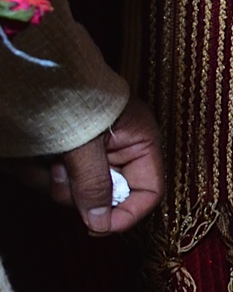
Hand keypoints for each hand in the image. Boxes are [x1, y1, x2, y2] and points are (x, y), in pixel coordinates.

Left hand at [36, 97, 163, 234]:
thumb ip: (95, 184)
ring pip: (68, 189)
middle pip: (103, 196)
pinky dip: (30, 168)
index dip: (126, 214)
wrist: (30, 65)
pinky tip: (25, 151)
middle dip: (72, 190)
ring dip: (43, 178)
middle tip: (55, 172)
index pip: (148, 192)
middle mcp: (115, 150)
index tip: (96, 226)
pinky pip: (45, 177)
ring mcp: (85, 152)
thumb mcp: (84, 142)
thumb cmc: (68, 95)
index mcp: (138, 143)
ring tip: (33, 154)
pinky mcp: (57, 152)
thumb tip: (100, 224)